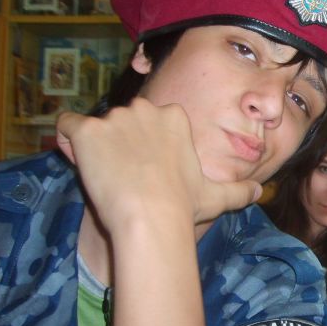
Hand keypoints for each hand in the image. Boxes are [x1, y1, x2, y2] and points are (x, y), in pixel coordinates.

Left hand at [56, 98, 261, 234]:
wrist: (150, 216)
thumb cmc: (184, 206)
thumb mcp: (216, 197)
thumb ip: (239, 190)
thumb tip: (261, 191)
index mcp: (174, 117)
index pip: (150, 119)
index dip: (141, 142)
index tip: (142, 166)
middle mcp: (144, 109)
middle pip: (122, 119)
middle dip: (119, 140)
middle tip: (121, 173)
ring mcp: (114, 118)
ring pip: (95, 126)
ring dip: (94, 146)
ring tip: (101, 176)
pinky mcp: (88, 131)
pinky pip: (66, 126)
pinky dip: (65, 140)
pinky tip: (74, 160)